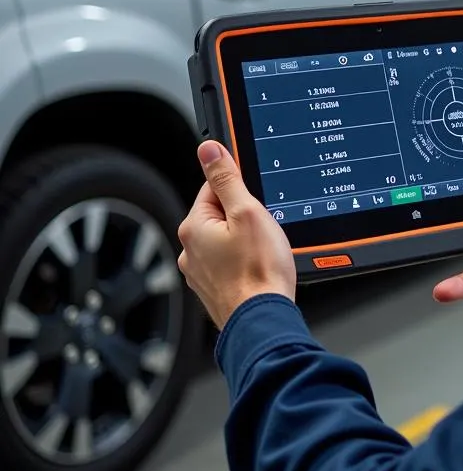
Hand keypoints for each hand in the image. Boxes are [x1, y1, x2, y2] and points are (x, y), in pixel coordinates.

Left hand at [177, 141, 296, 329]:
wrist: (262, 320)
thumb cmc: (259, 271)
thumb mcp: (248, 212)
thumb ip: (227, 179)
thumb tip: (209, 150)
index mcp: (194, 227)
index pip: (213, 188)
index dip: (240, 189)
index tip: (256, 198)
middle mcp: (190, 251)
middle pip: (220, 215)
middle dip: (244, 217)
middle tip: (264, 227)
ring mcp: (201, 273)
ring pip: (226, 240)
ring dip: (245, 240)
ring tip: (264, 251)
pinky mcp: (214, 289)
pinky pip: (230, 263)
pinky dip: (244, 261)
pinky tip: (260, 267)